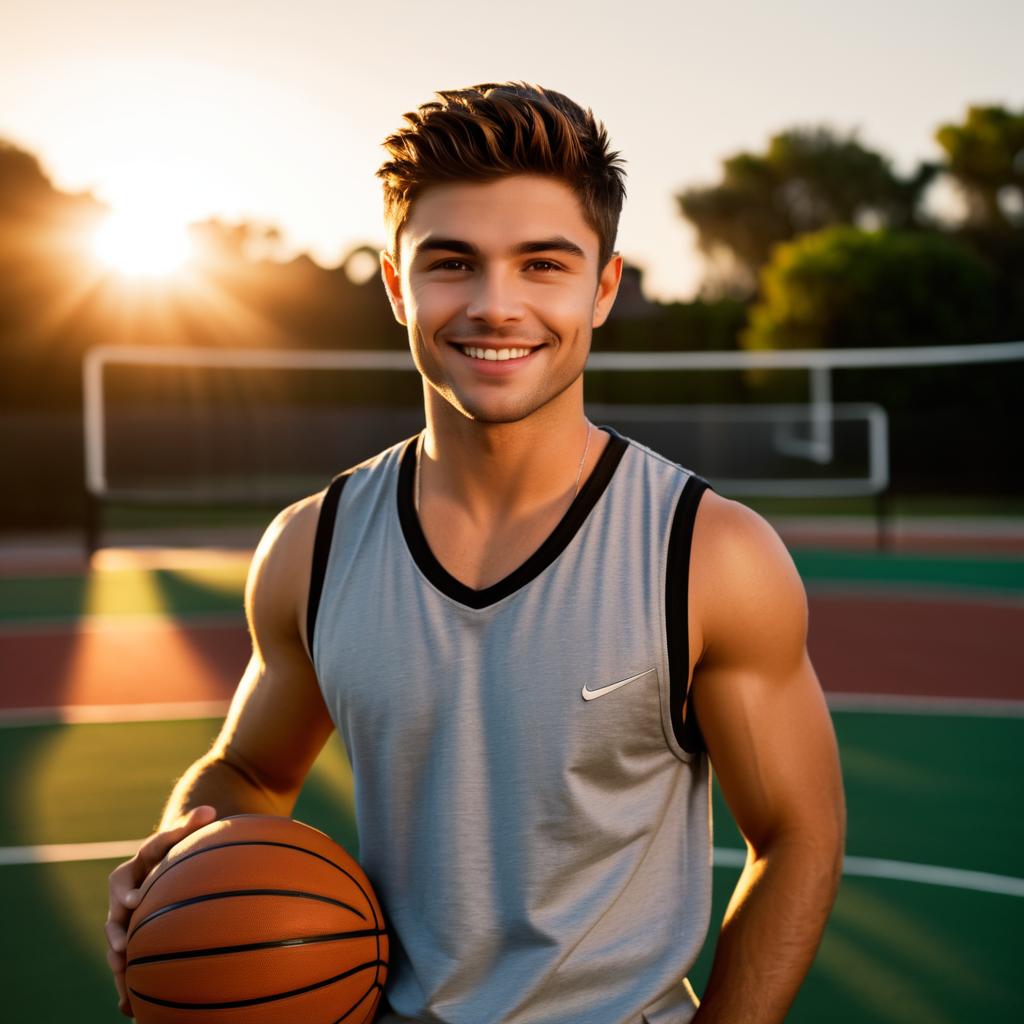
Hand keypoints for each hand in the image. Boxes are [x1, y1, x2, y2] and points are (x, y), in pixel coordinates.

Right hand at [104, 805, 216, 1016]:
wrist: (166, 863)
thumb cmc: (178, 847)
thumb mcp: (182, 836)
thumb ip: (191, 824)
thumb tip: (209, 810)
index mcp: (138, 864)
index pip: (127, 878)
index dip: (129, 888)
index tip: (133, 903)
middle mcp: (127, 890)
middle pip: (115, 911)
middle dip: (116, 929)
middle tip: (122, 945)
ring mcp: (126, 915)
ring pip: (116, 938)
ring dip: (117, 956)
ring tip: (122, 973)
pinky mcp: (130, 935)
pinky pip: (125, 960)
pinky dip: (125, 983)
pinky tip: (128, 1009)